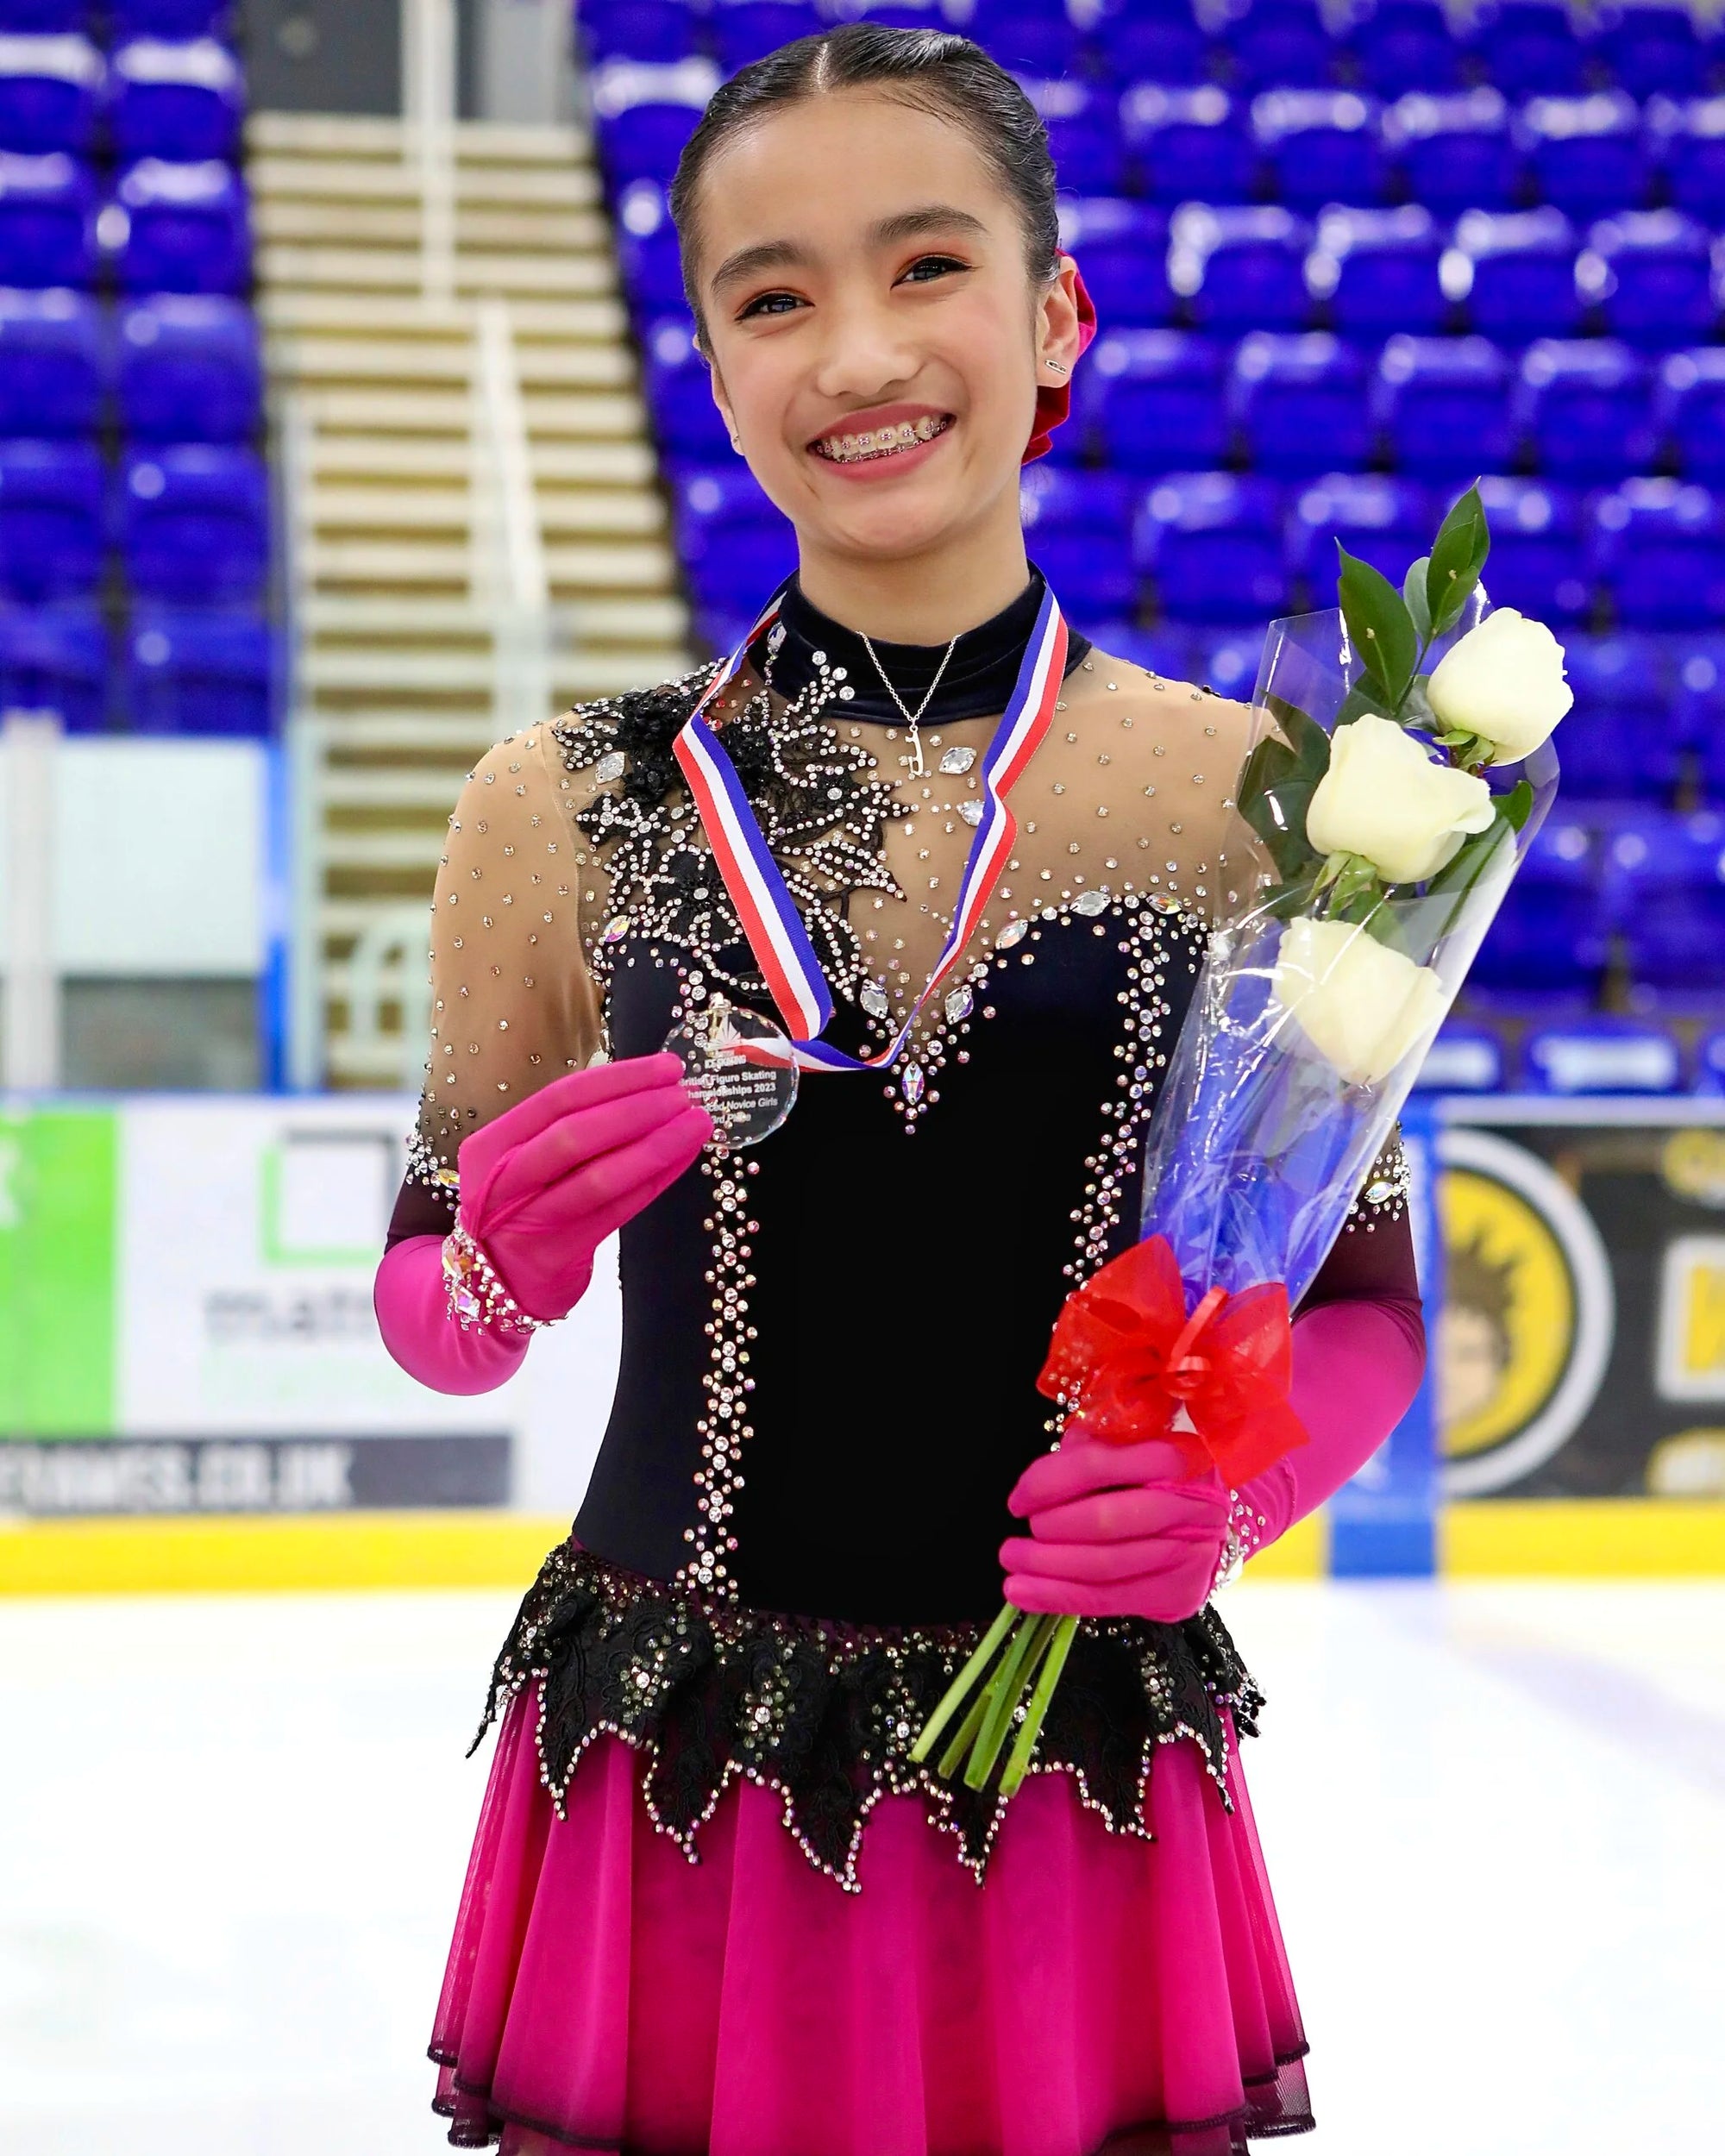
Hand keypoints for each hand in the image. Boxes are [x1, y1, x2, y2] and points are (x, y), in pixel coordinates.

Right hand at [456, 1053, 710, 1321]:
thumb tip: (644, 1089)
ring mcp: (528, 1221)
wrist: (492, 1285)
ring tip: (696, 1124)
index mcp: (493, 1144)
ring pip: (599, 1177)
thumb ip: (567, 1129)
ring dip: (655, 1146)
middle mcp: (504, 1180)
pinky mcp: (558, 1255)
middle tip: (686, 1094)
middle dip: (638, 1108)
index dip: (617, 1079)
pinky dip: (654, 1181)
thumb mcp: (524, 1162)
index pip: (559, 1098)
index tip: (666, 1067)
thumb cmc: (519, 1209)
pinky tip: (683, 1159)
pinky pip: (617, 1212)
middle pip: (576, 1134)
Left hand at [1000, 1428, 1228, 1622]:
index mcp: (1173, 1455)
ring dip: (1048, 1570)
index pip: (1097, 1465)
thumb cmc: (1154, 1482)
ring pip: (1105, 1567)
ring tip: (1012, 1569)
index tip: (1016, 1502)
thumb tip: (1035, 1486)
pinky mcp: (1179, 1590)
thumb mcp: (1125, 1451)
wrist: (1205, 1526)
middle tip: (1012, 1544)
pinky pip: (1110, 1600)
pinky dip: (1060, 1598)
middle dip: (1049, 1532)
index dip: (1047, 1483)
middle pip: (1104, 1520)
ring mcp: (1189, 1551)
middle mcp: (1189, 1503)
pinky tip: (1026, 1593)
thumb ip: (1087, 1456)